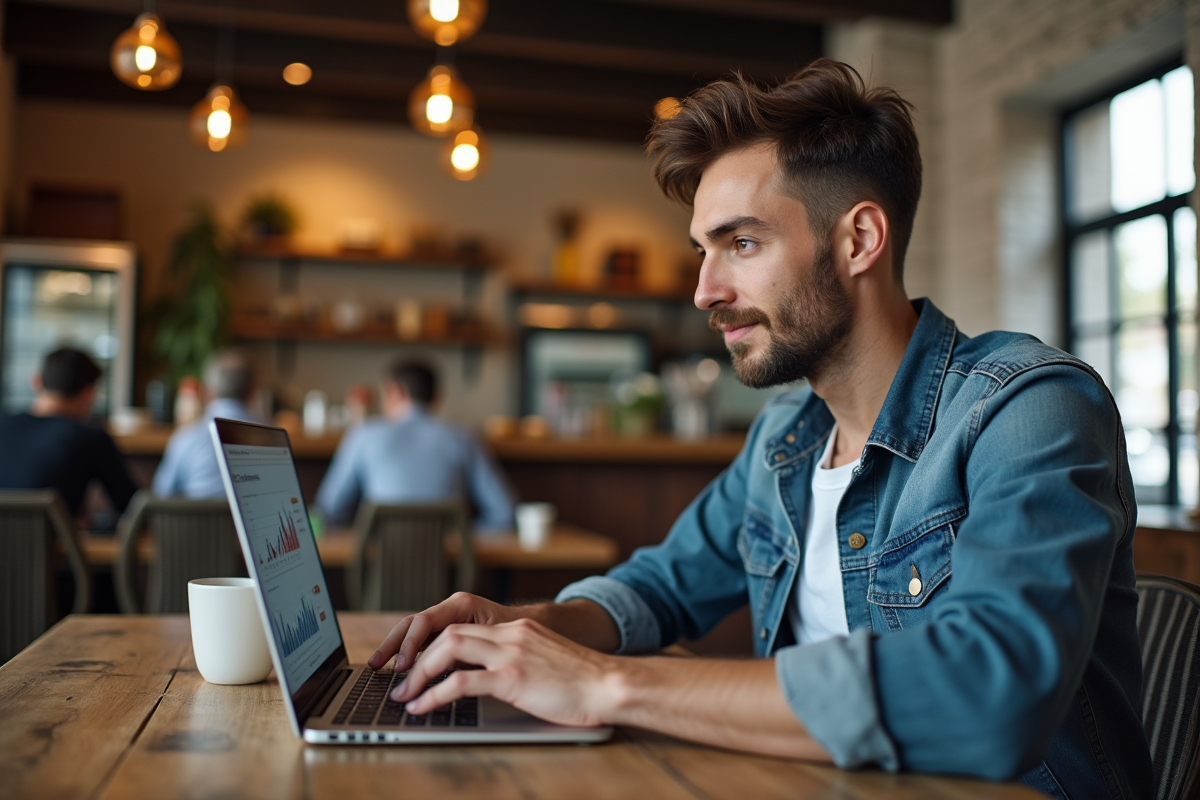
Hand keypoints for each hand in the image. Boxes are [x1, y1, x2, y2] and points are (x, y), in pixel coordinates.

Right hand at [367, 592, 519, 671]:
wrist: (543, 629)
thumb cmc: (525, 635)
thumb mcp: (500, 641)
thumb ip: (470, 650)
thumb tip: (451, 669)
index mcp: (463, 605)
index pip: (425, 622)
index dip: (409, 645)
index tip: (402, 668)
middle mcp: (453, 609)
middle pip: (412, 624)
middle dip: (393, 645)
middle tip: (378, 667)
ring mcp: (450, 619)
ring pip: (415, 632)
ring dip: (396, 649)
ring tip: (378, 666)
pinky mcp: (451, 633)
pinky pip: (424, 640)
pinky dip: (409, 653)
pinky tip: (399, 668)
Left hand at [391, 618, 616, 727]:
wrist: (611, 684)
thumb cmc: (584, 683)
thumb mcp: (546, 661)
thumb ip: (520, 661)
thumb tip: (493, 680)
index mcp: (518, 629)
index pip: (463, 628)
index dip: (433, 646)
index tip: (416, 666)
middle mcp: (511, 634)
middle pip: (448, 633)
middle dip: (417, 658)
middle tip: (401, 681)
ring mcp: (511, 653)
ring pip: (448, 650)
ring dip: (419, 674)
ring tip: (406, 696)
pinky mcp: (512, 677)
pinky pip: (460, 682)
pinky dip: (434, 695)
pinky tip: (423, 708)